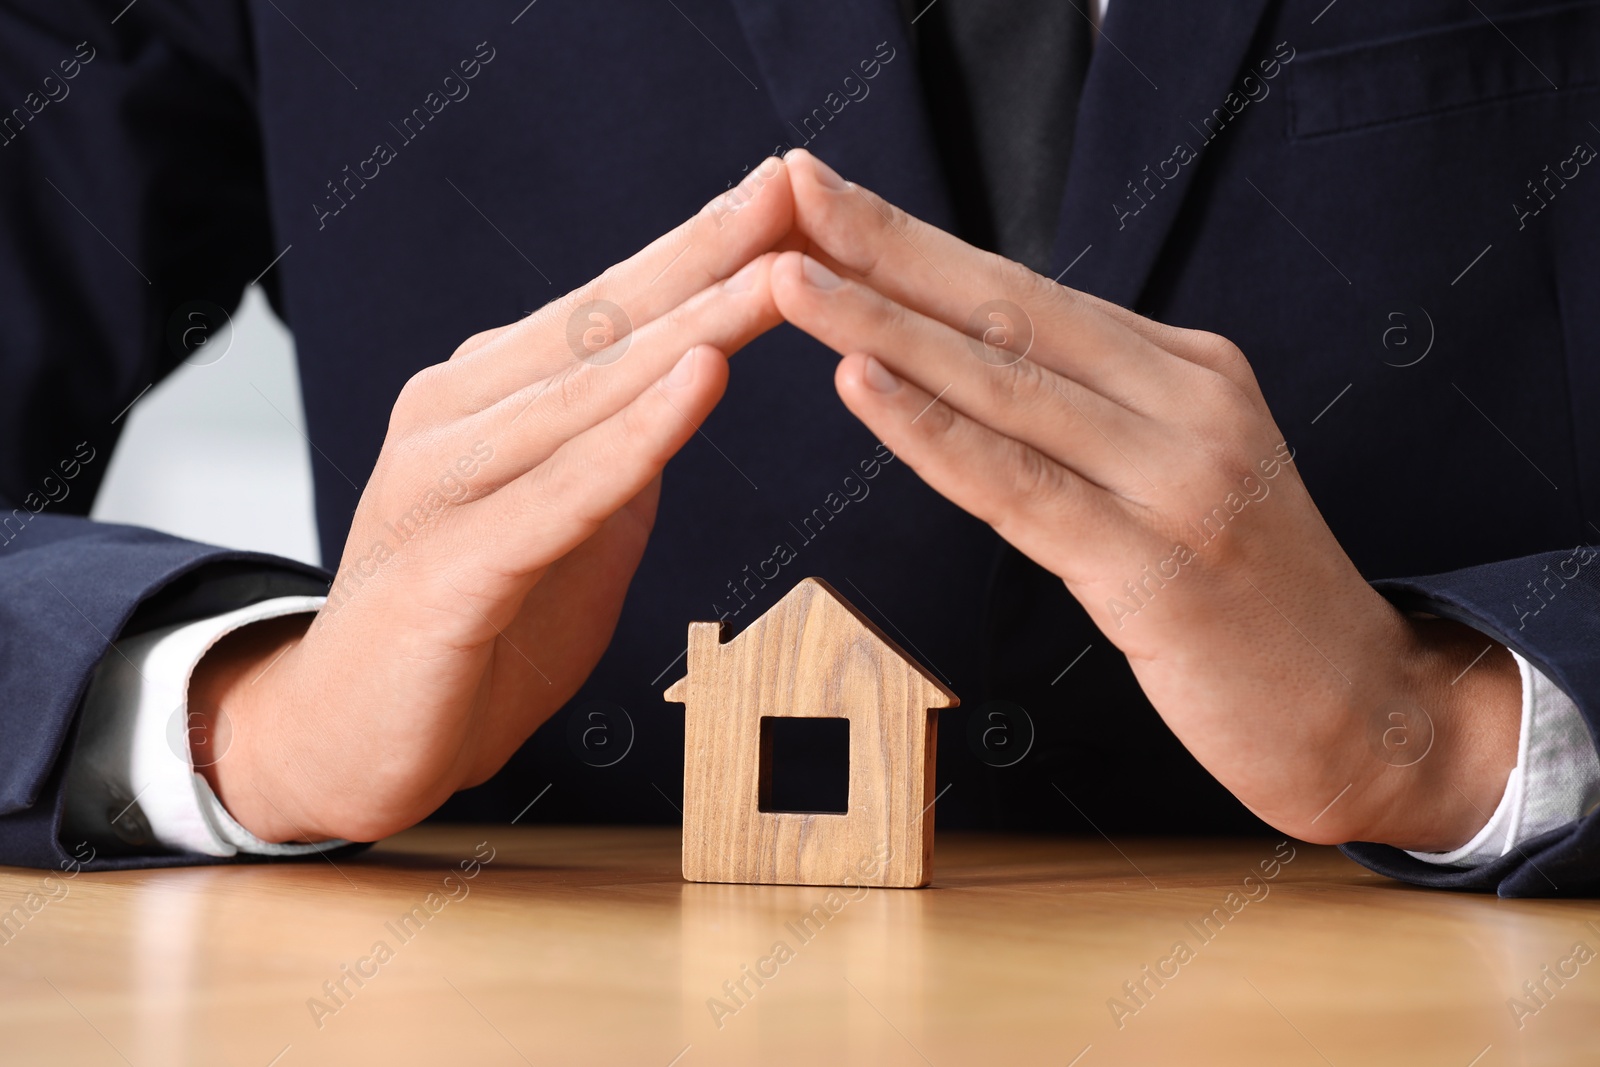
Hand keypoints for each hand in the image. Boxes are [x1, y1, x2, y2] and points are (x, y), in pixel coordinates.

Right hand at [187, 158, 794, 842]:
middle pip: (599, 325)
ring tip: (772, 274)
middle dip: (705, 256)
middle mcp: (456, 418)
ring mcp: (442, 486)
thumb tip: (694, 381)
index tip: (783, 192)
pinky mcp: (448, 571)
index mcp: (485, 398)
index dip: (698, 250)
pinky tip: (701, 380)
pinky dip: (635, 436)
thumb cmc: (470, 630)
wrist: (347, 743)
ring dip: (690, 328)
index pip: (607, 309)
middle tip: (792, 187)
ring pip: (585, 394)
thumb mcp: (567, 524)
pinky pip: (559, 494)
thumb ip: (617, 453)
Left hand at [771, 150, 1519, 850]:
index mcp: (1187, 368)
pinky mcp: (1156, 566)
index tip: (830, 200)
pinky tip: (862, 383)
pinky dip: (933, 432)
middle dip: (887, 249)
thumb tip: (972, 366)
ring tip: (793, 280)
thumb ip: (1094, 415)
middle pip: (1008, 309)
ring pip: (1004, 385)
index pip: (1028, 289)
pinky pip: (1019, 487)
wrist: (1358, 708)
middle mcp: (1188, 402)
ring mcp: (1179, 478)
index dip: (918, 244)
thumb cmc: (1245, 598)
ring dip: (884, 327)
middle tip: (793, 193)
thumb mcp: (1179, 471)